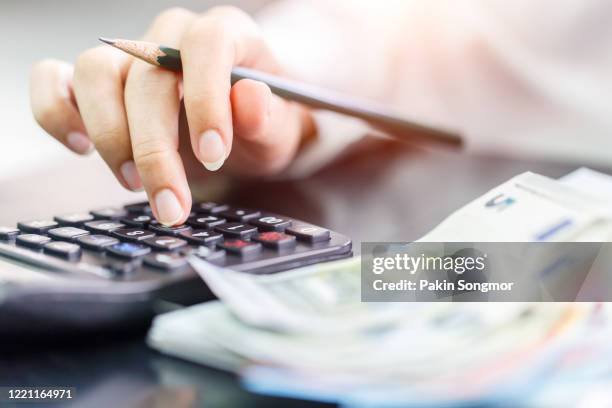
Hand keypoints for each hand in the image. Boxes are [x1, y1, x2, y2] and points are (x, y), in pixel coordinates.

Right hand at [30, 6, 313, 224]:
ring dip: (109, 136)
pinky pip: (55, 80)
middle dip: (156, 151)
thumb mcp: (280, 131)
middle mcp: (172, 37)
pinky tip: (80, 147)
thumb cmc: (261, 126)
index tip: (213, 156)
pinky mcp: (99, 82)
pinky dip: (56, 112)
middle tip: (172, 206)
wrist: (243, 129)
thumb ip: (268, 117)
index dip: (207, 99)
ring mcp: (130, 57)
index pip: (208, 45)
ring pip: (95, 73)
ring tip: (134, 183)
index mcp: (226, 35)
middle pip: (147, 78)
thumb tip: (249, 100)